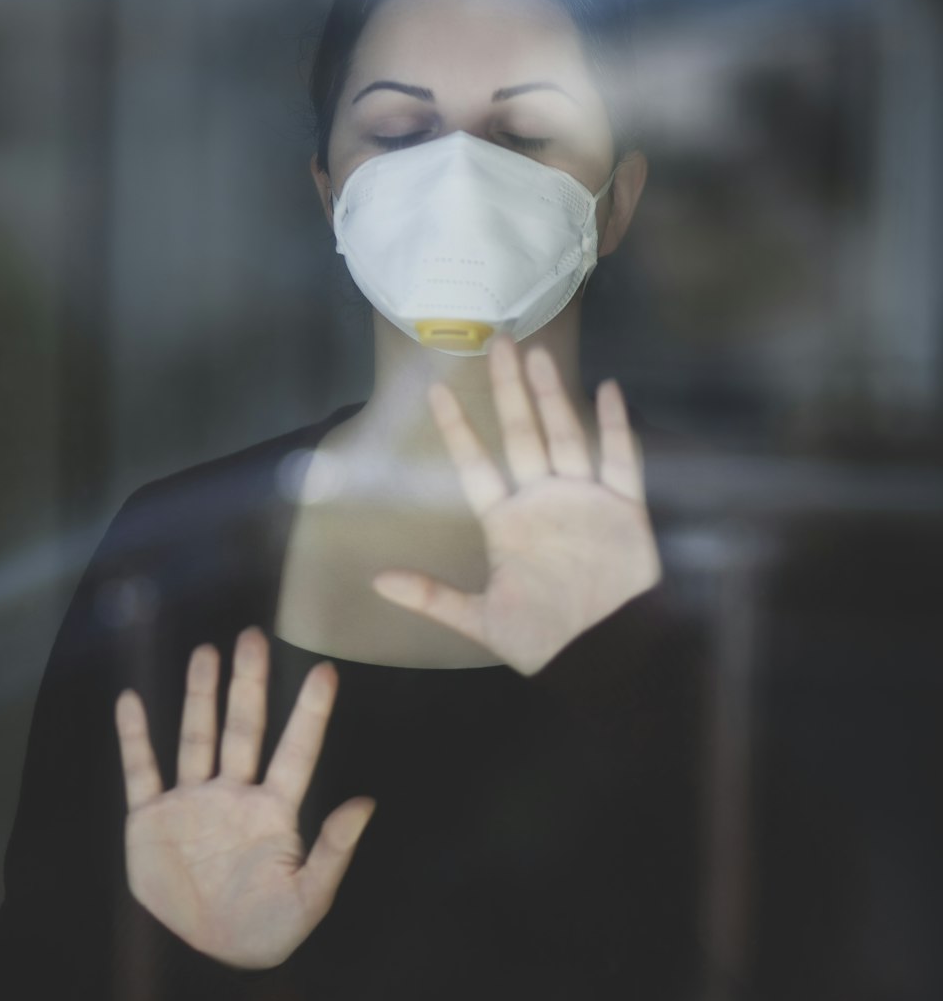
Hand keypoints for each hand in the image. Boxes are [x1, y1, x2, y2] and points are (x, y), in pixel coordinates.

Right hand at [114, 628, 374, 968]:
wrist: (207, 959)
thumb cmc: (266, 930)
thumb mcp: (308, 900)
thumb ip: (334, 853)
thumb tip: (366, 802)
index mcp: (274, 812)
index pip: (296, 752)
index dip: (310, 713)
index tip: (325, 671)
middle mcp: (234, 794)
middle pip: (243, 729)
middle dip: (248, 685)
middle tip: (253, 636)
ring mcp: (191, 802)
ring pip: (197, 737)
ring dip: (200, 696)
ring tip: (206, 652)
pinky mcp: (150, 819)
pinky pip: (141, 770)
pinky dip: (134, 737)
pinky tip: (130, 699)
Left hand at [372, 336, 660, 674]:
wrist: (603, 657)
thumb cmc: (543, 641)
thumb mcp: (481, 620)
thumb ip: (433, 597)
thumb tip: (377, 582)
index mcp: (507, 523)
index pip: (476, 465)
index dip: (458, 430)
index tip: (436, 392)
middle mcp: (543, 501)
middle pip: (522, 434)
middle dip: (508, 390)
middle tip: (498, 342)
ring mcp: (583, 500)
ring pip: (565, 435)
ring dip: (552, 396)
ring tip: (538, 355)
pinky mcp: (623, 509)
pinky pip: (620, 460)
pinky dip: (617, 426)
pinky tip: (608, 389)